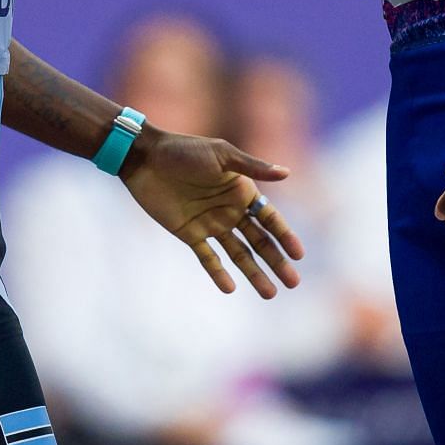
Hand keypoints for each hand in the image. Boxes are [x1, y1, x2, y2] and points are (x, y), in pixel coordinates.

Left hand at [122, 130, 304, 297]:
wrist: (146, 159)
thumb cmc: (185, 150)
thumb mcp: (222, 155)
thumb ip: (253, 167)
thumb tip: (287, 173)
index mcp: (242, 191)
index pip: (270, 219)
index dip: (285, 237)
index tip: (299, 255)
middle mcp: (231, 210)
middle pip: (260, 241)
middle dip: (277, 261)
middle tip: (293, 282)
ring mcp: (211, 224)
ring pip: (239, 254)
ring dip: (254, 273)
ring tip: (270, 294)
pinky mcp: (190, 233)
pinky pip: (208, 258)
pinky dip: (218, 273)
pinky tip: (230, 287)